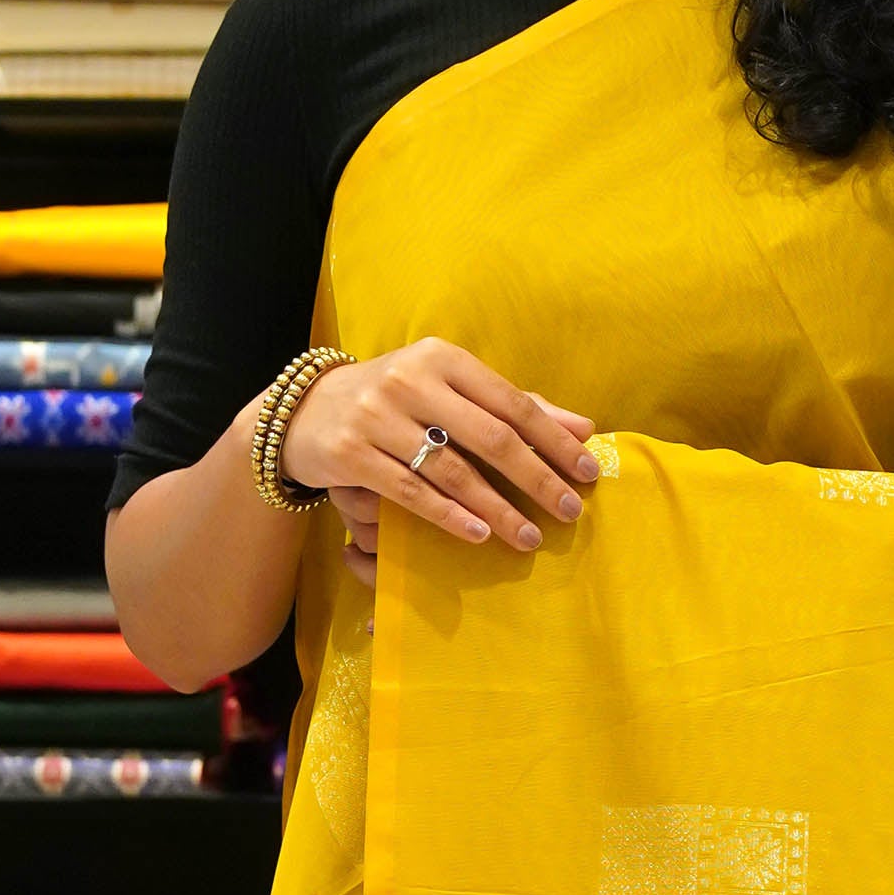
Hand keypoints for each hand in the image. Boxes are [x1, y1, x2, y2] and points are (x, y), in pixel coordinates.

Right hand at [281, 335, 596, 588]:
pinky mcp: (350, 453)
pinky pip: (410, 491)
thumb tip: (583, 427)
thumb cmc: (395, 401)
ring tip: (528, 536)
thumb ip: (512, 406)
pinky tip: (478, 535)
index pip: (512, 402)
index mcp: (443, 358)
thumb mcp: (449, 390)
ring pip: (452, 469)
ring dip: (497, 508)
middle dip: (536, 478)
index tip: (587, 473)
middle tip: (568, 512)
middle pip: (489, 436)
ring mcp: (377, 416)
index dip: (554, 440)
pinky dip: (448, 516)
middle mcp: (410, 380)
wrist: (306, 411)